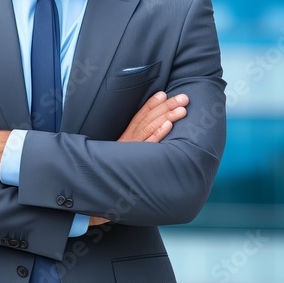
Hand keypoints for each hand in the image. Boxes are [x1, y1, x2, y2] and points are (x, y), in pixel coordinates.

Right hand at [93, 92, 188, 225]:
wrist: (99, 189)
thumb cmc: (114, 172)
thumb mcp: (122, 155)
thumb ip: (133, 144)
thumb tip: (153, 132)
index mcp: (125, 138)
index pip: (139, 116)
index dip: (151, 104)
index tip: (164, 93)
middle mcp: (128, 141)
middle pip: (148, 119)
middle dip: (166, 106)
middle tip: (184, 97)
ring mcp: (131, 149)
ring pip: (150, 128)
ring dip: (166, 116)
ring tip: (182, 109)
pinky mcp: (135, 160)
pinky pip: (148, 146)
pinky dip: (158, 134)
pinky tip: (168, 126)